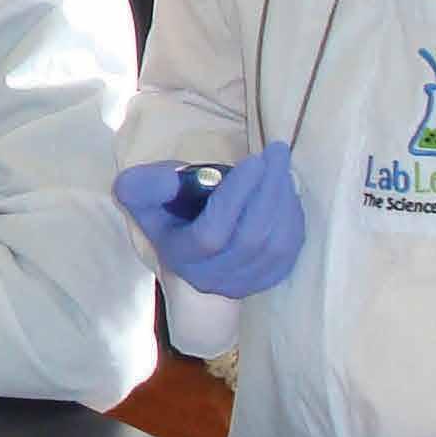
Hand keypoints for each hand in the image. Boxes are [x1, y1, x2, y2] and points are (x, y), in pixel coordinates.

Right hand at [113, 142, 305, 296]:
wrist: (190, 246)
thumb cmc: (169, 211)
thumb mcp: (142, 195)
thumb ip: (145, 185)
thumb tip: (171, 180)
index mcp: (179, 256)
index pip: (211, 234)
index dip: (236, 197)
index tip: (253, 161)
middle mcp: (210, 278)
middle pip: (250, 240)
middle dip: (269, 191)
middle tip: (276, 153)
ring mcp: (242, 284)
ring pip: (276, 245)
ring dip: (284, 200)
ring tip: (280, 166)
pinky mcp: (267, 280)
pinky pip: (291, 249)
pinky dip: (293, 217)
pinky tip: (285, 191)